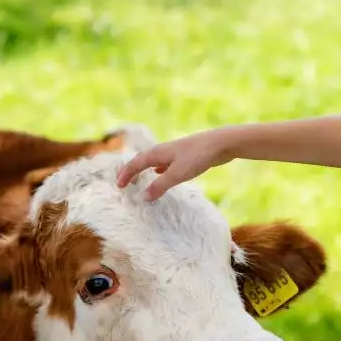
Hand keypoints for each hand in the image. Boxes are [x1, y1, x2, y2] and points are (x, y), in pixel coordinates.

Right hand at [115, 130, 229, 199]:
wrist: (220, 143)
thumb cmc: (198, 157)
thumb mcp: (177, 174)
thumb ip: (160, 186)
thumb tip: (143, 197)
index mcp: (157, 153)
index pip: (135, 164)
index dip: (126, 175)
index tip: (119, 186)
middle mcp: (162, 150)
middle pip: (141, 159)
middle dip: (131, 170)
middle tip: (122, 180)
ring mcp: (173, 152)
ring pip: (153, 160)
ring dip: (143, 169)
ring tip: (138, 176)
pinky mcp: (184, 155)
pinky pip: (164, 162)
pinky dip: (157, 168)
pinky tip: (160, 172)